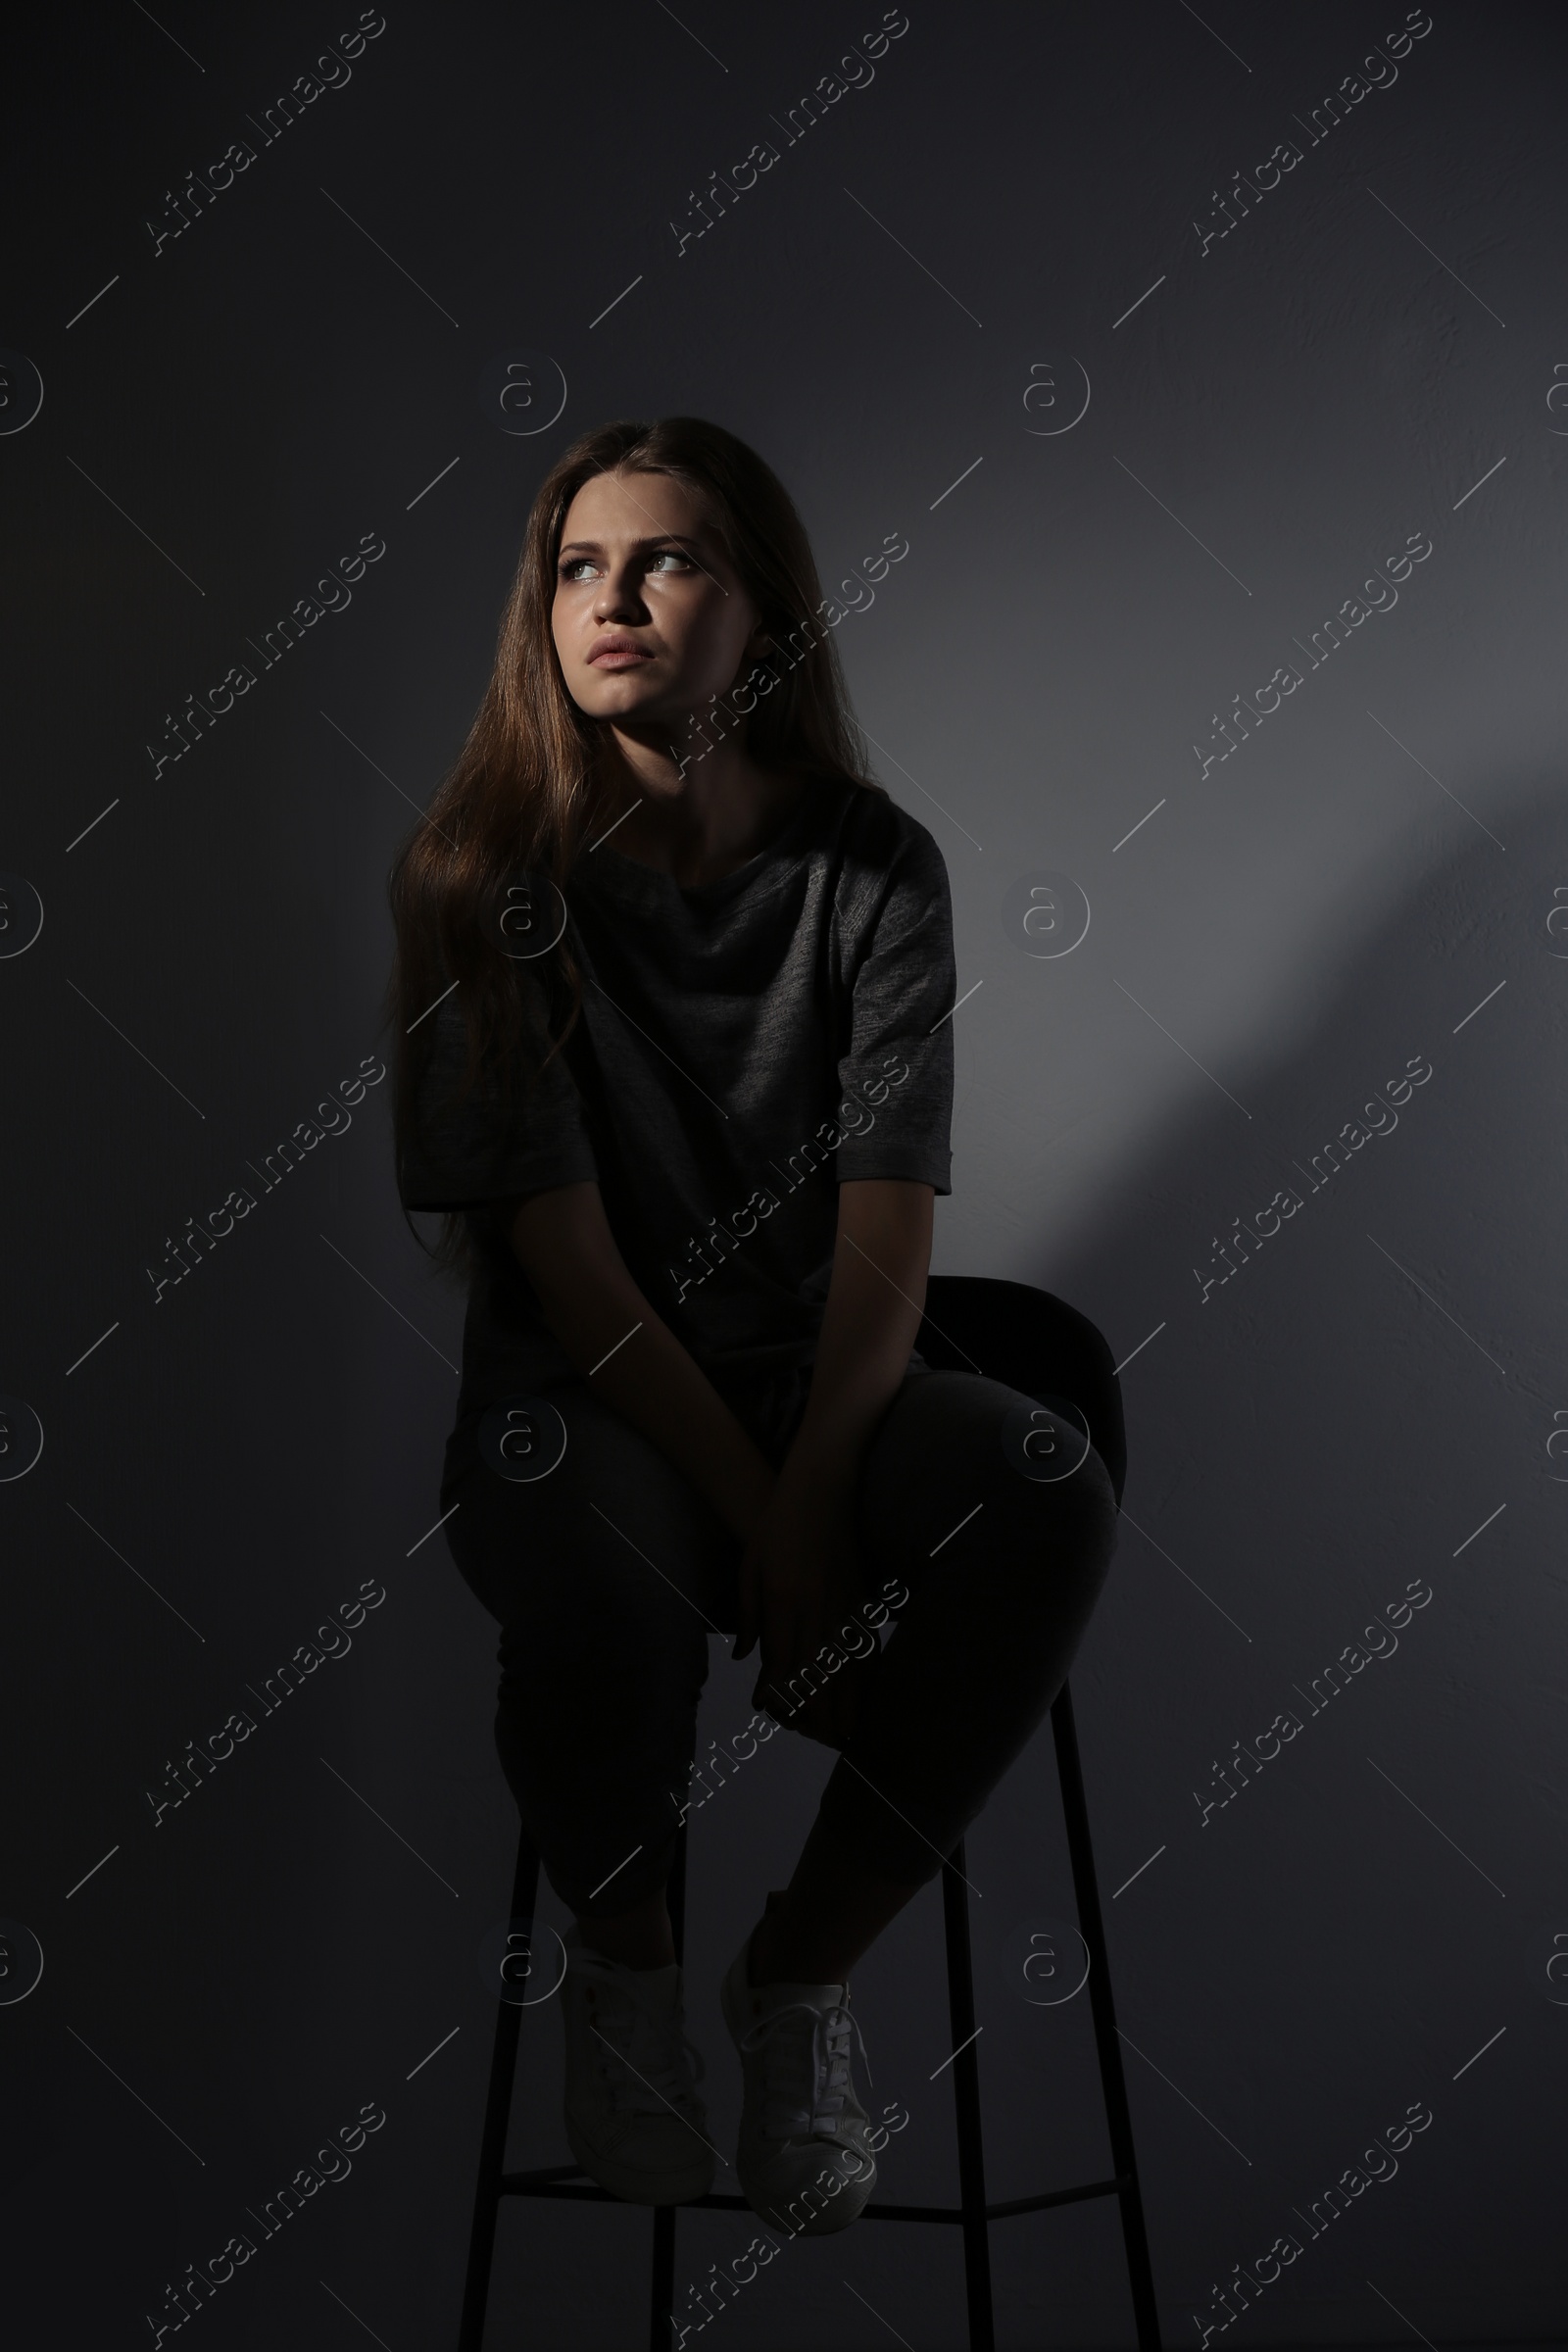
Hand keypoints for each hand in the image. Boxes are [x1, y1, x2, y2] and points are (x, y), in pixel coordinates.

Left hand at [732, 1471, 880, 1748]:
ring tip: (845, 1731)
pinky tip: (866, 1691)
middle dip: (818, 1710)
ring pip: (847, 1664)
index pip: (782, 1658)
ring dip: (847, 1700)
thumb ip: (749, 1614)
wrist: (821, 1488)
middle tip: (818, 1740)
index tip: (770, 1712)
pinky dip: (866, 1673)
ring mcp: (844, 1604)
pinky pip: (865, 1644)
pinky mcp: (861, 1597)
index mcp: (785, 1600)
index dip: (776, 1690)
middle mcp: (817, 1608)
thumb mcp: (750, 1566)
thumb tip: (747, 1658)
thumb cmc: (778, 1525)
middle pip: (819, 1671)